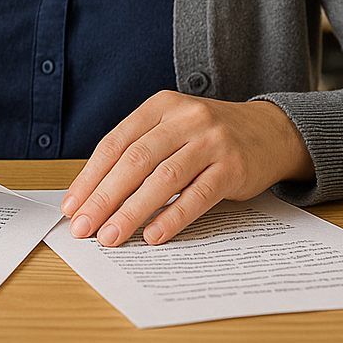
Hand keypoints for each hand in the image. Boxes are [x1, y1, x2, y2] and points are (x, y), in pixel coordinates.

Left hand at [59, 91, 313, 246]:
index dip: (90, 177)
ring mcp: (211, 141)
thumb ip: (139, 152)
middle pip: (134, 161)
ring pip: (163, 179)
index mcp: (160, 106)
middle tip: (83, 227)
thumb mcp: (172, 128)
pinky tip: (154, 235)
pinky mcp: (234, 167)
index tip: (71, 206)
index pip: (115, 143)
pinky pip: (198, 195)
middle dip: (104, 197)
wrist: (271, 131)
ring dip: (132, 211)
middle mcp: (185, 118)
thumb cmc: (208, 137)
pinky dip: (173, 217)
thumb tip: (94, 195)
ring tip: (111, 237)